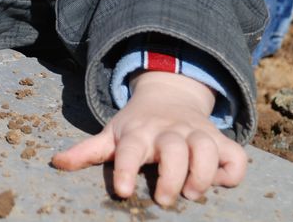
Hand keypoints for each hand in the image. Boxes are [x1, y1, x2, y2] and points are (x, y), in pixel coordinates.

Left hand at [51, 71, 246, 205]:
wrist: (170, 95)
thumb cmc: (138, 125)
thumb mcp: (112, 133)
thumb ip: (87, 150)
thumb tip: (56, 162)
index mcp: (138, 133)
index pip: (129, 148)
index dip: (125, 169)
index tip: (121, 191)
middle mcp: (168, 131)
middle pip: (174, 149)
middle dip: (171, 176)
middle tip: (164, 199)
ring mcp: (196, 133)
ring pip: (207, 148)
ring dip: (203, 173)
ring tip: (192, 193)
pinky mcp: (219, 140)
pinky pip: (236, 156)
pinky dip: (232, 172)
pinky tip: (219, 182)